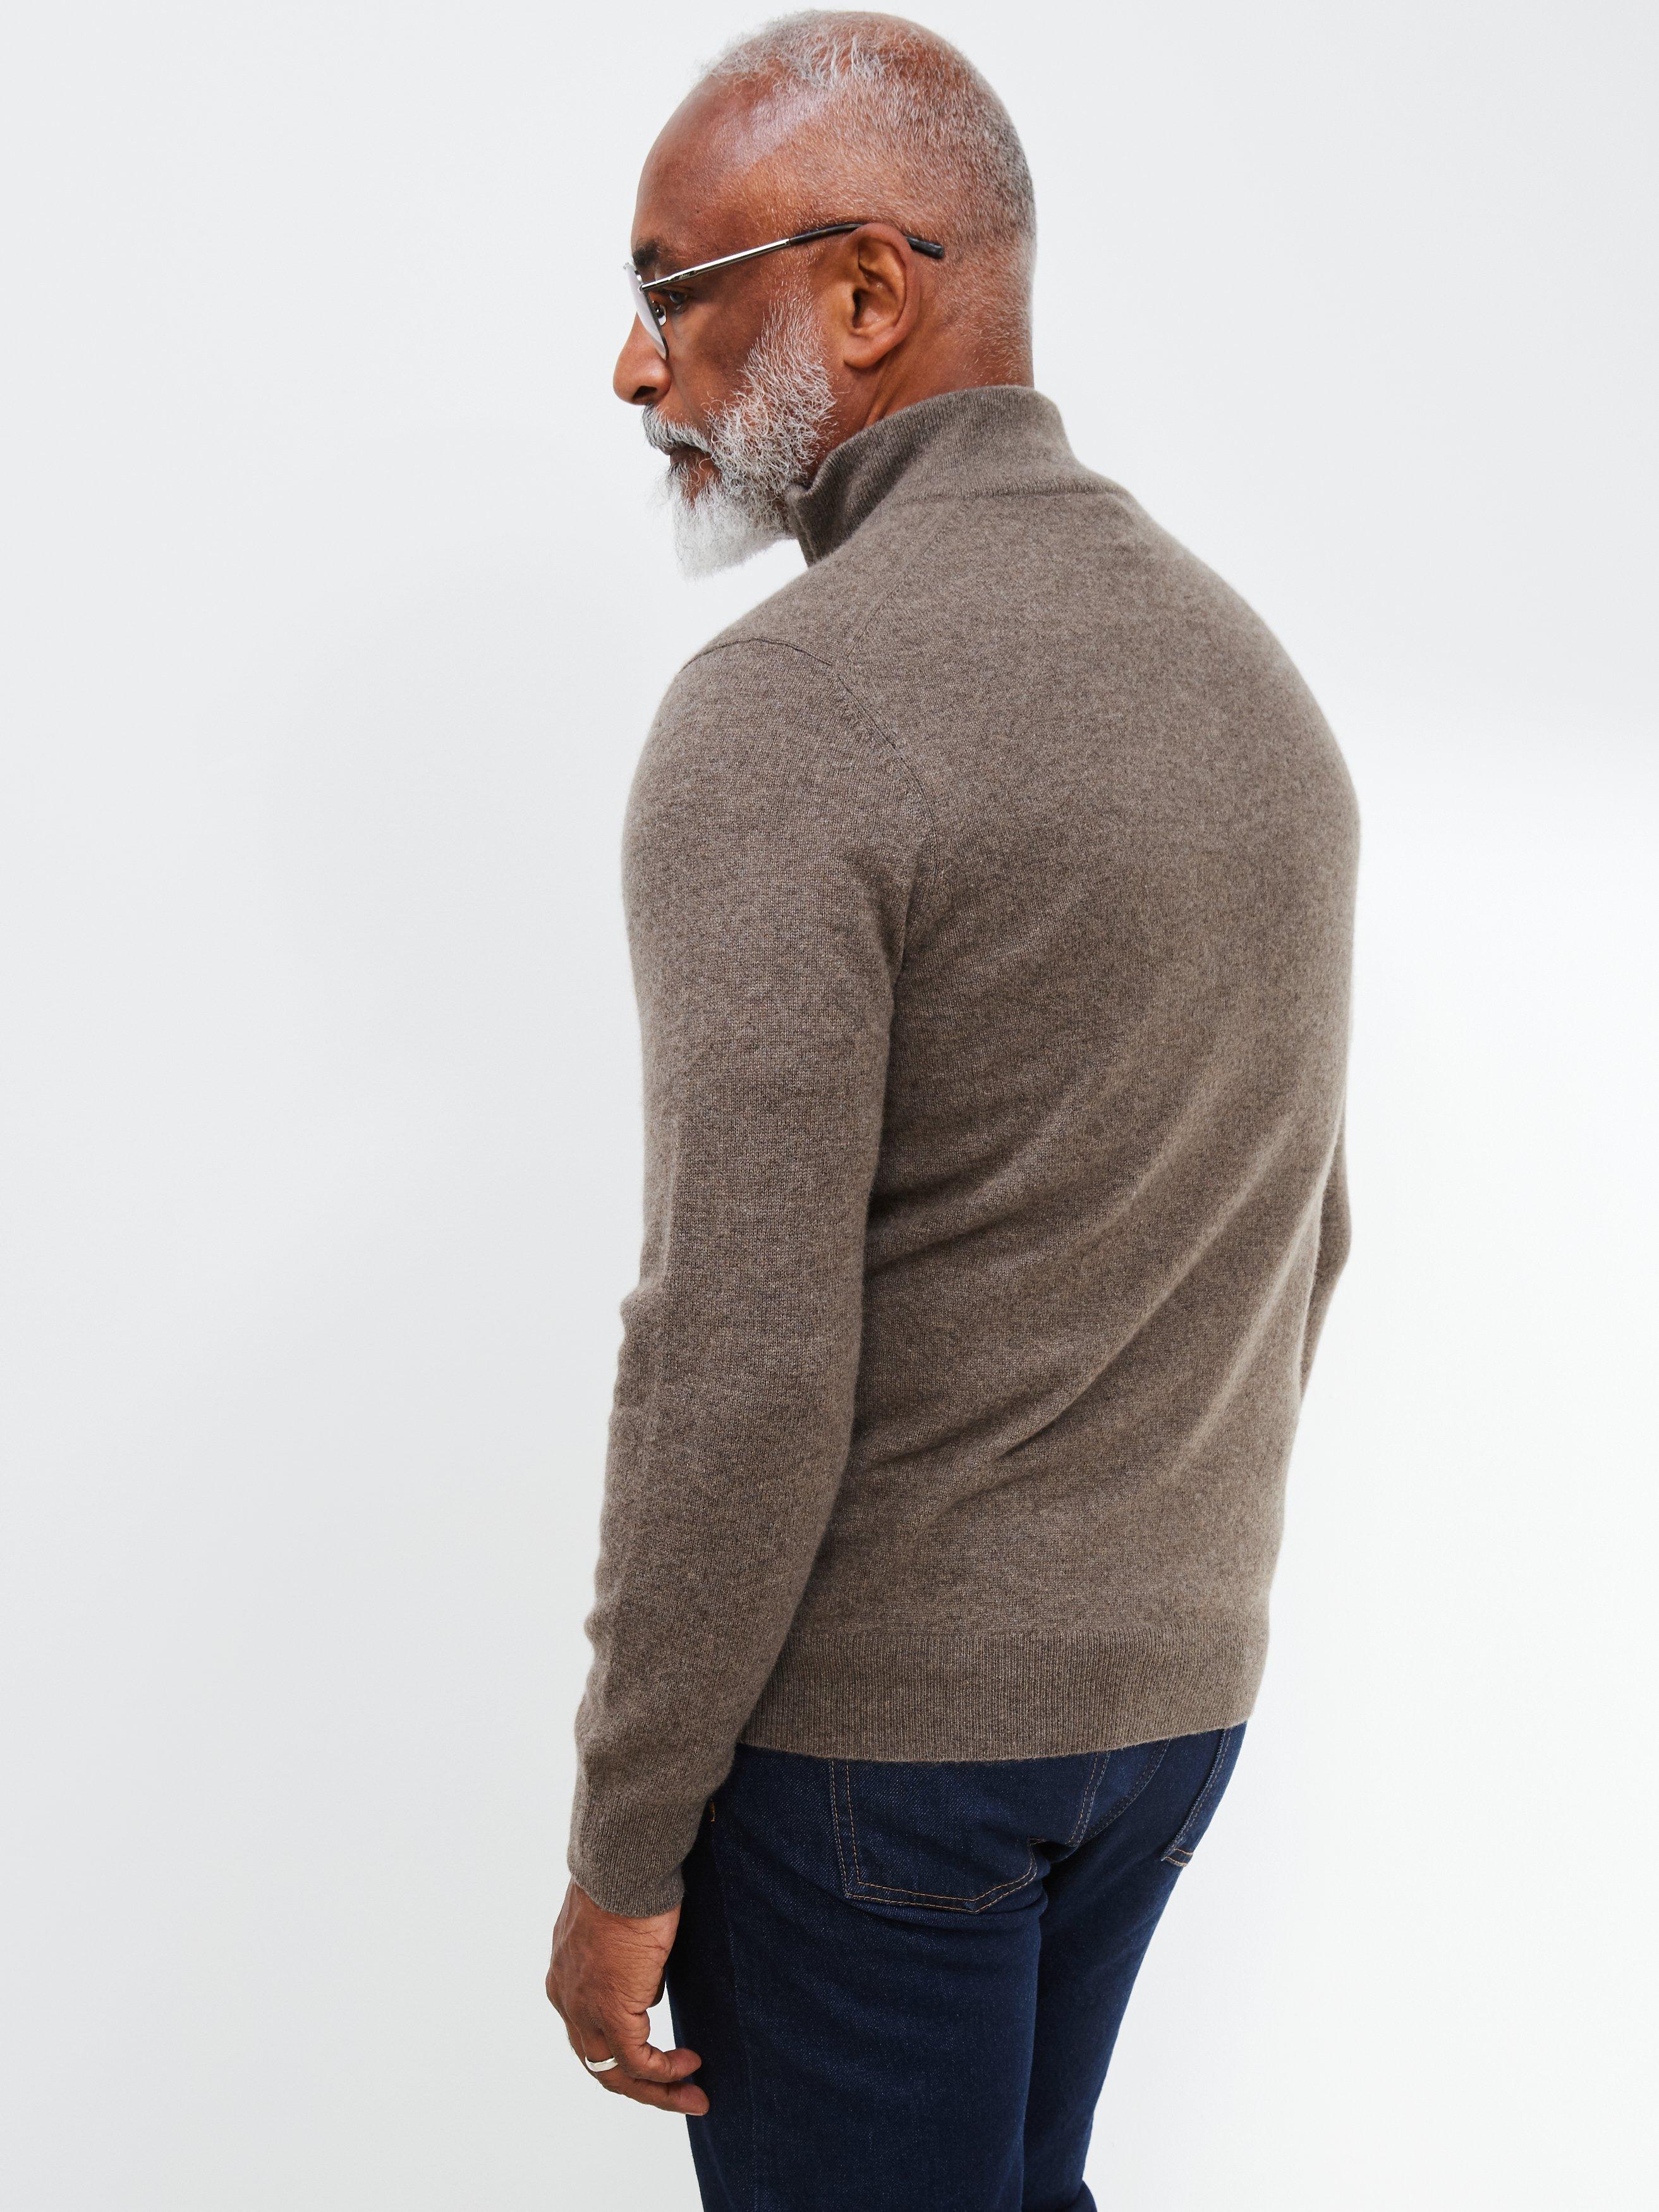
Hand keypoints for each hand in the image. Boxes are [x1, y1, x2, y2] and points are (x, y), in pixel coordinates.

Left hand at [545, 1879, 708, 2115]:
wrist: (622, 1867)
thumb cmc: (626, 1882)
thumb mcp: (621, 1929)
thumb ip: (629, 1963)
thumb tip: (650, 1988)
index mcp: (565, 1977)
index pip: (588, 2033)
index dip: (622, 2054)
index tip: (657, 2059)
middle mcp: (567, 1999)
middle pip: (598, 2062)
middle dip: (640, 2085)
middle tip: (680, 2094)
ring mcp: (585, 2009)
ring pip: (614, 2072)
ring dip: (656, 2091)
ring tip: (692, 2096)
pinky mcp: (612, 2011)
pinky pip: (637, 2061)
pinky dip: (665, 2072)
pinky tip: (690, 2065)